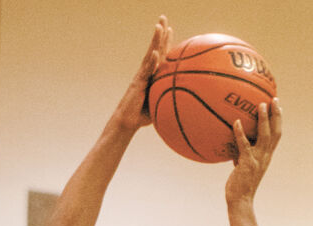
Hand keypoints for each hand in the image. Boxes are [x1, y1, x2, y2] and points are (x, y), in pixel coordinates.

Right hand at [112, 17, 170, 132]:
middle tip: (163, 17)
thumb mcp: (160, 104)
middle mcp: (146, 71)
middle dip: (159, 32)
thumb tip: (185, 100)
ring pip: (150, 55)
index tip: (170, 29)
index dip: (164, 41)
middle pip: (154, 48)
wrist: (127, 122)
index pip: (160, 55)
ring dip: (155, 41)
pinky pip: (146, 71)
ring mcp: (141, 75)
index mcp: (152, 74)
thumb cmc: (143, 115)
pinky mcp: (137, 83)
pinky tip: (156, 52)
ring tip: (159, 27)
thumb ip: (168, 97)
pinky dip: (152, 62)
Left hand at [225, 99, 282, 204]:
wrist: (240, 201)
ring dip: (264, 119)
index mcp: (266, 156)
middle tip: (275, 99)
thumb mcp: (244, 166)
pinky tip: (236, 122)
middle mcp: (265, 156)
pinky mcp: (247, 163)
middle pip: (276, 132)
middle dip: (276, 115)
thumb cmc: (240, 185)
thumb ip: (242, 155)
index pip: (277, 135)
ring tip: (261, 104)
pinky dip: (240, 133)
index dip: (278, 120)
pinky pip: (244, 145)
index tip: (278, 106)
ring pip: (265, 136)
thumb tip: (234, 146)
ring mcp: (257, 159)